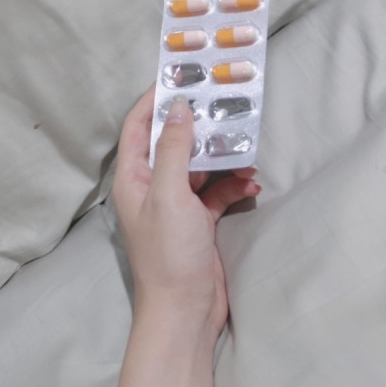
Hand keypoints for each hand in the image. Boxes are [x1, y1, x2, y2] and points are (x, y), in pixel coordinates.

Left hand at [112, 84, 259, 337]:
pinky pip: (216, 193)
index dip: (154, 100)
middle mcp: (152, 188)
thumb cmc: (169, 253)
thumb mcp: (170, 195)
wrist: (185, 311)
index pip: (138, 128)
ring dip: (222, 158)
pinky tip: (251, 184)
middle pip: (173, 144)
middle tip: (226, 104)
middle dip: (199, 126)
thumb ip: (175, 150)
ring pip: (199, 167)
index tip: (179, 75)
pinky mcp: (199, 221)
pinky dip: (233, 186)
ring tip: (247, 149)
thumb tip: (179, 108)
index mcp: (133, 179)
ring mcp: (177, 205)